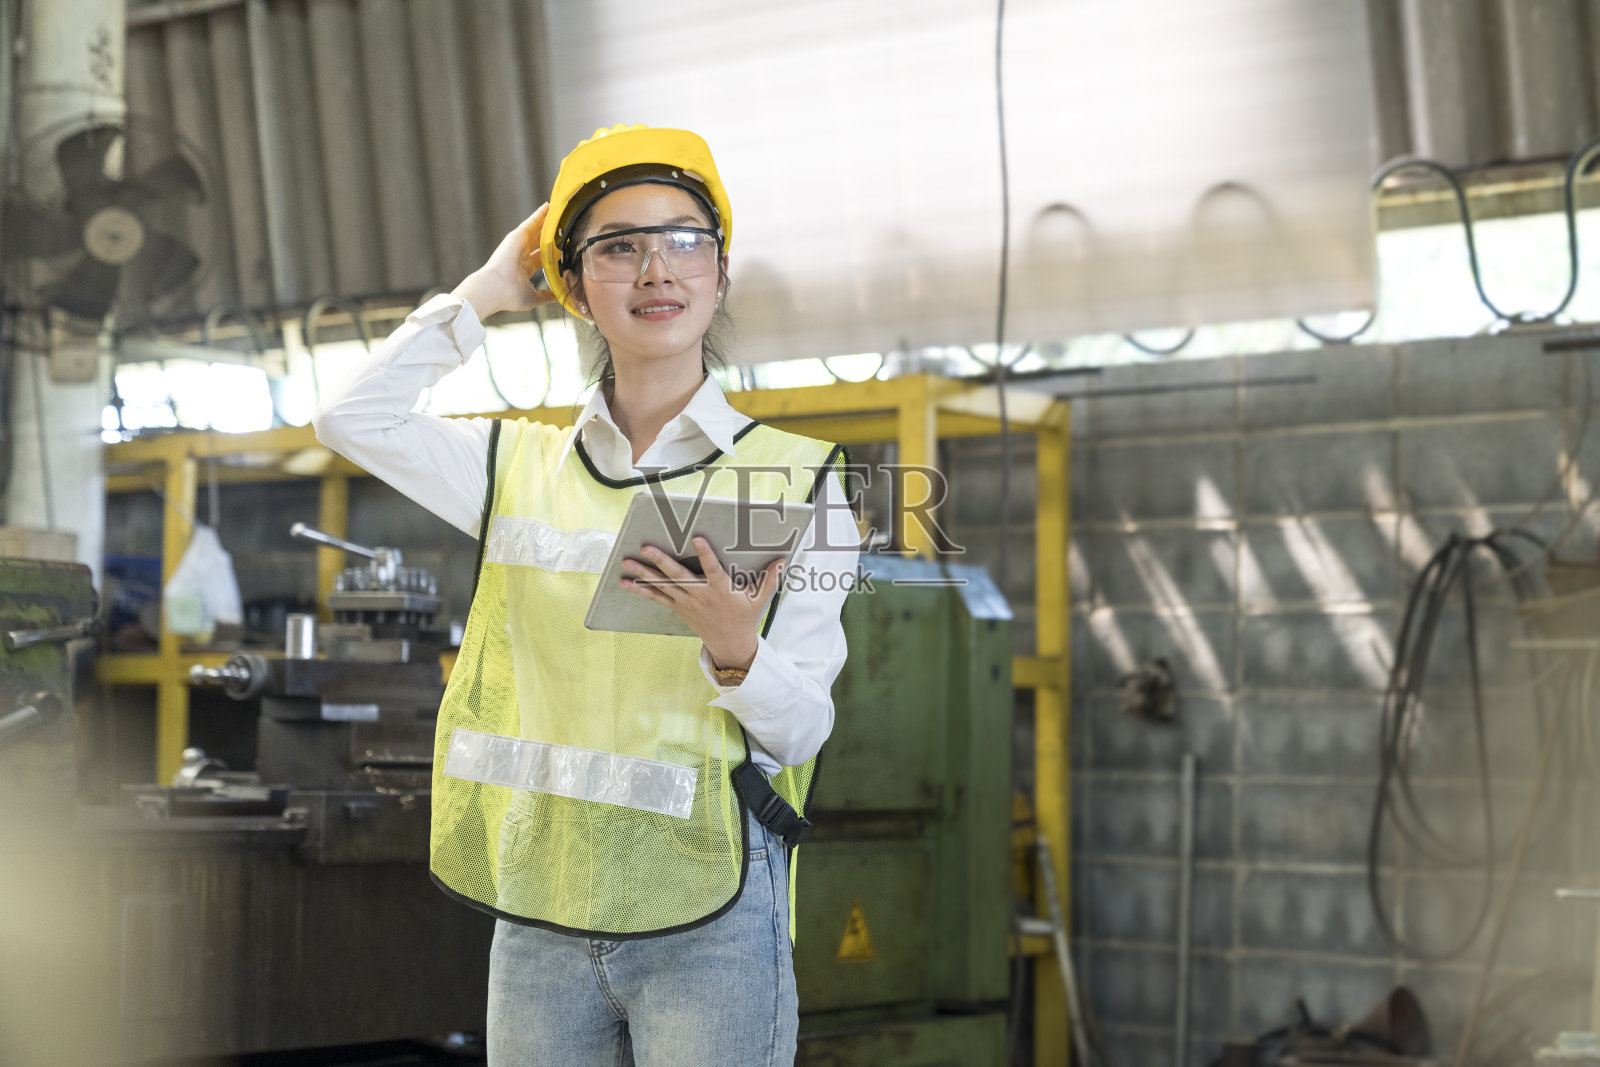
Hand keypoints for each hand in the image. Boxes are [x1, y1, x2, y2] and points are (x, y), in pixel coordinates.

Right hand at [450, 203, 555, 317]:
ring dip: (545, 220)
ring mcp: (518, 245)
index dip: (551, 253)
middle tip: (563, 225)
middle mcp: (521, 255)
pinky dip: (539, 214)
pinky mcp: (516, 236)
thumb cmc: (510, 296)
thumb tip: (557, 297)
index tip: (562, 248)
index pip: (540, 258)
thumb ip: (545, 295)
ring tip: (558, 210)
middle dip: (549, 234)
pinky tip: (548, 206)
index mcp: (524, 270)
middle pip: (538, 241)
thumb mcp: (533, 297)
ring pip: (535, 229)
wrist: (495, 289)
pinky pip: (530, 222)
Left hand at [619, 536, 782, 671]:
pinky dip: (640, 589)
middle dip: (661, 561)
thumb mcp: (760, 599)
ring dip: (642, 574)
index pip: (712, 568)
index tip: (696, 537)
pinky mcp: (678, 608)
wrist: (730, 645)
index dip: (705, 553)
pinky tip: (624, 581)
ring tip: (625, 562)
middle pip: (678, 576)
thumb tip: (783, 560)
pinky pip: (656, 598)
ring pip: (662, 586)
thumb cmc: (745, 618)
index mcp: (721, 590)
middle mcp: (700, 595)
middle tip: (646, 547)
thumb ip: (770, 579)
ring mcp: (686, 602)